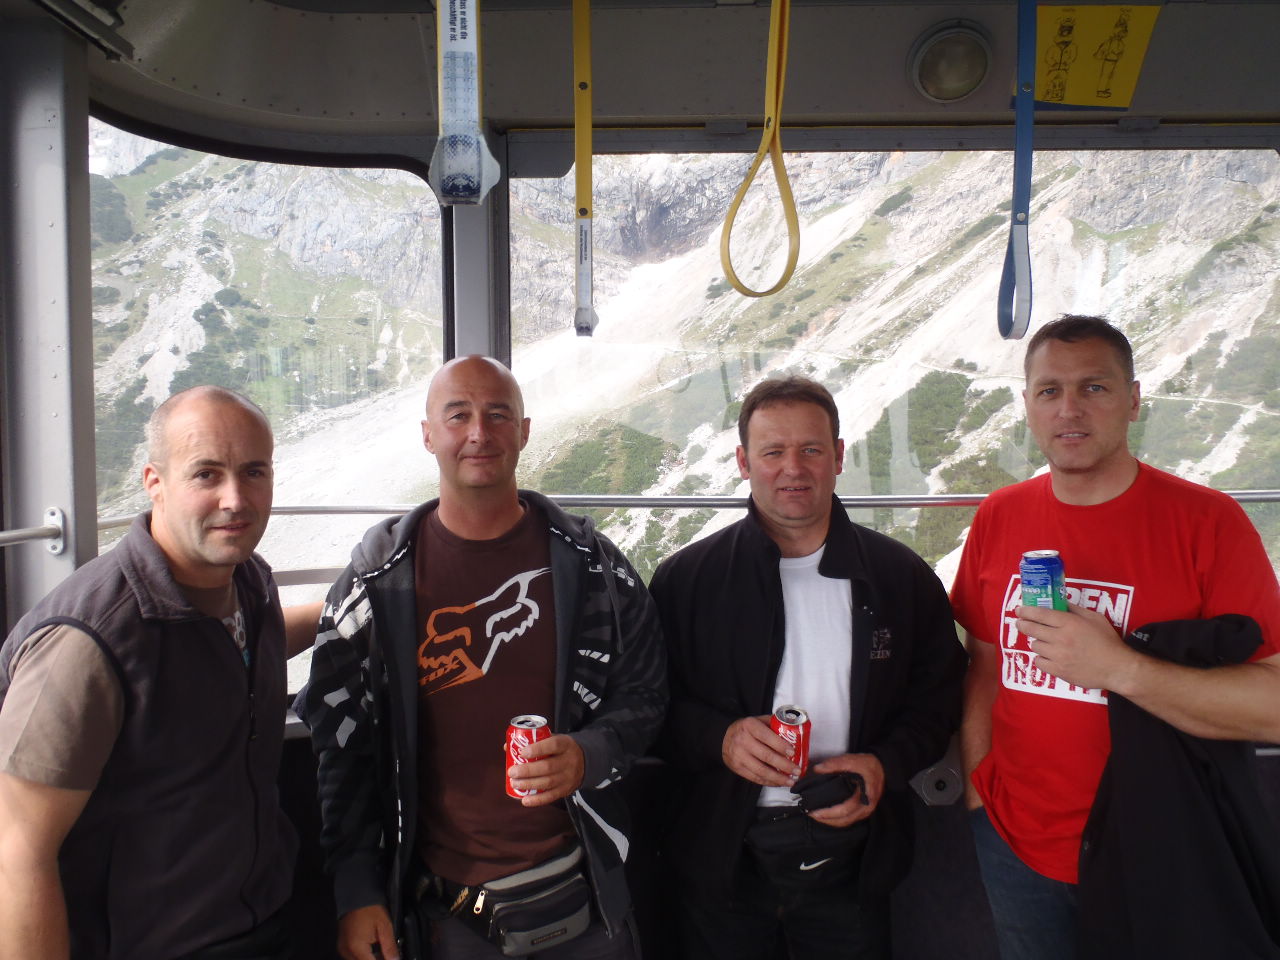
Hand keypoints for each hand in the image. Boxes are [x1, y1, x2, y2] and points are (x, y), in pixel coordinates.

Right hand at [337, 904, 397, 959]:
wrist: (356, 896)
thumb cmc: (370, 909)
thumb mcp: (385, 927)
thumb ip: (390, 947)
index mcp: (356, 948)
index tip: (392, 958)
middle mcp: (347, 952)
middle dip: (378, 959)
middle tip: (389, 954)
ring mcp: (343, 949)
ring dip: (371, 958)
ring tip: (382, 951)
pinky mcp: (342, 946)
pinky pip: (354, 957)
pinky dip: (365, 955)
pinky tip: (374, 949)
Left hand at [508, 734, 584, 806]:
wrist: (585, 762)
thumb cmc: (561, 749)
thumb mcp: (554, 739)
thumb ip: (533, 742)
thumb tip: (507, 747)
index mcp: (566, 745)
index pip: (553, 745)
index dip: (537, 749)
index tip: (522, 752)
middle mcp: (569, 761)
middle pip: (548, 767)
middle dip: (527, 770)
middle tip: (512, 772)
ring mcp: (568, 777)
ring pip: (548, 782)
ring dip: (528, 784)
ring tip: (514, 783)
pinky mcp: (566, 790)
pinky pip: (551, 796)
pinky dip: (537, 800)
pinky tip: (524, 800)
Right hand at [721, 715, 799, 786]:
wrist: (724, 738)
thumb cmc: (747, 729)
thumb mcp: (758, 720)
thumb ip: (774, 724)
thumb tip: (795, 732)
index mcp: (749, 725)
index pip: (767, 736)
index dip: (780, 745)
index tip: (792, 752)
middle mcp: (742, 740)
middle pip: (766, 756)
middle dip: (784, 765)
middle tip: (797, 770)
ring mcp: (738, 755)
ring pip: (761, 770)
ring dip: (778, 778)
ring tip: (791, 780)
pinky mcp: (737, 768)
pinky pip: (755, 778)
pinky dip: (769, 782)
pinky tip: (779, 782)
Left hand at [806, 753, 883, 827]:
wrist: (882, 767)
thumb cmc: (869, 765)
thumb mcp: (853, 760)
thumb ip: (835, 764)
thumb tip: (818, 769)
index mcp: (865, 797)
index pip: (845, 809)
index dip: (829, 813)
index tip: (815, 812)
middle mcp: (866, 807)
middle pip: (844, 820)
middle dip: (826, 819)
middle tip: (811, 814)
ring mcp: (865, 810)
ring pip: (846, 821)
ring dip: (831, 821)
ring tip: (817, 815)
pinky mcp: (862, 810)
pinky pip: (849, 818)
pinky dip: (837, 819)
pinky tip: (827, 814)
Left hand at [1016, 602, 1138, 691]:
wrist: (1116, 668)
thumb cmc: (1107, 641)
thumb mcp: (1094, 618)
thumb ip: (1074, 609)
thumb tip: (1058, 602)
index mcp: (1069, 623)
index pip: (1040, 614)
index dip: (1026, 611)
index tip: (1019, 610)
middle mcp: (1060, 638)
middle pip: (1031, 629)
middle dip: (1023, 624)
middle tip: (1021, 623)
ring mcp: (1058, 656)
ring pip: (1034, 646)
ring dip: (1037, 642)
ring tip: (1044, 641)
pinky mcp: (1058, 671)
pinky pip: (1039, 662)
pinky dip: (1041, 658)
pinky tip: (1048, 656)